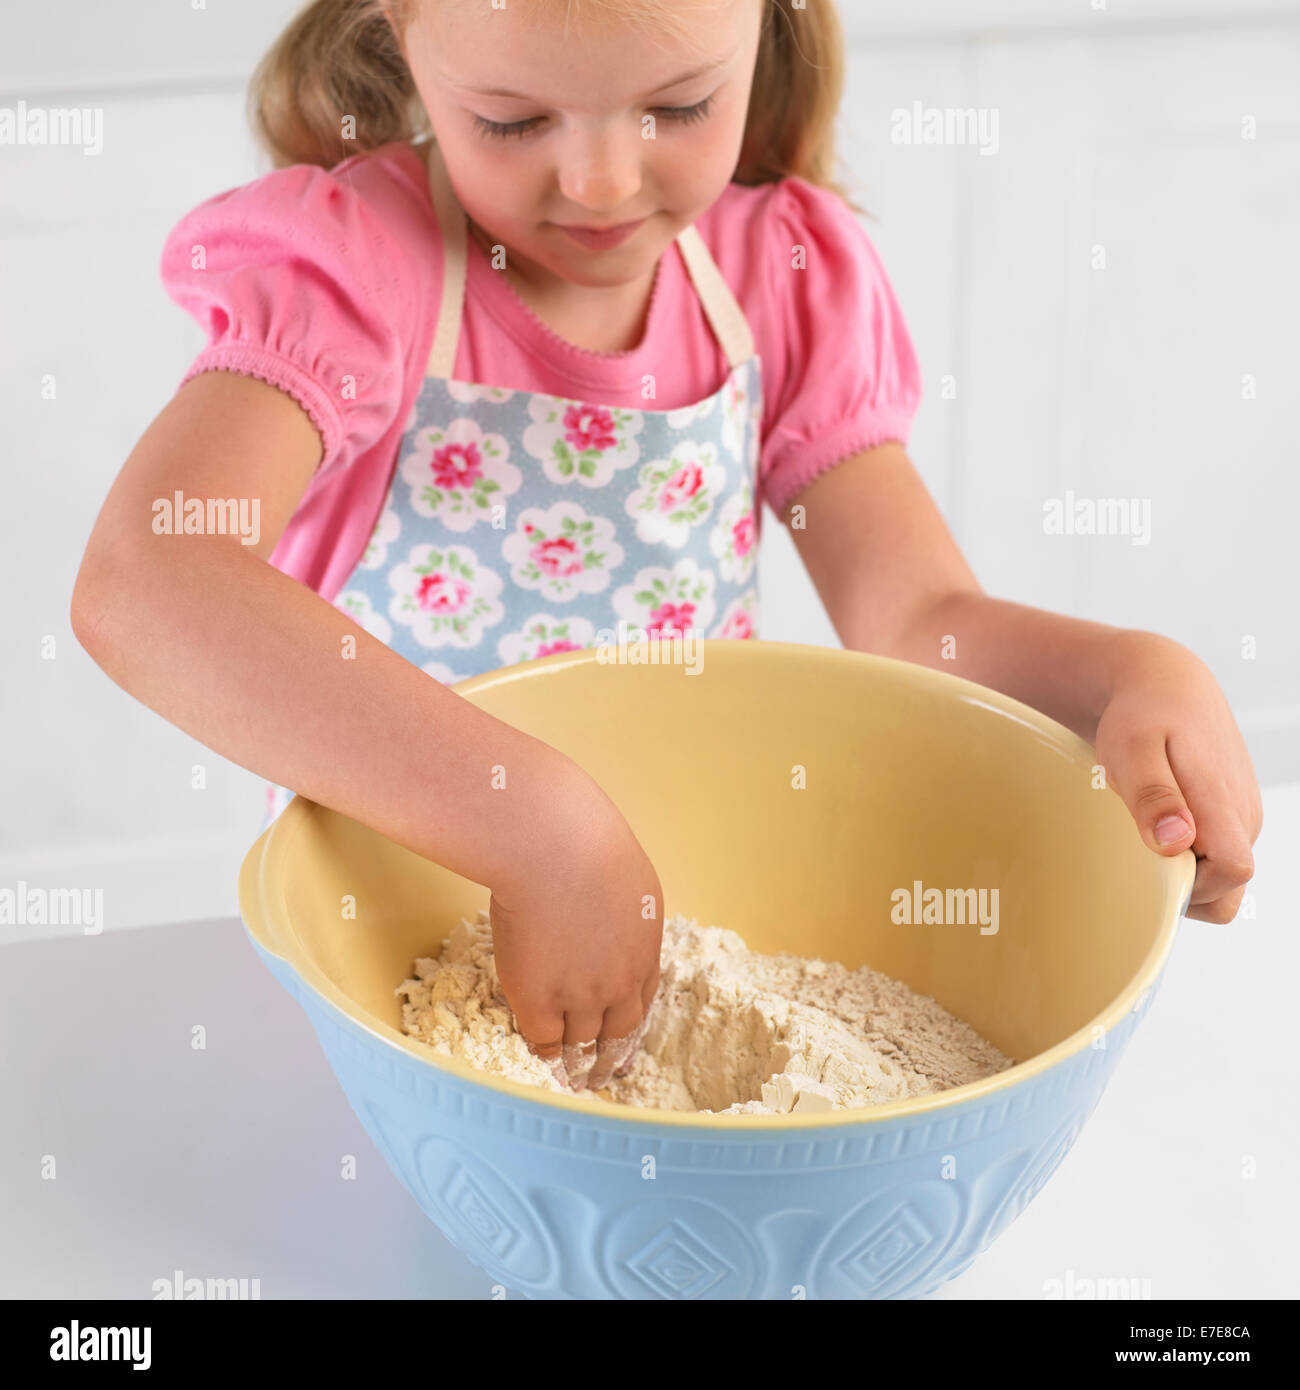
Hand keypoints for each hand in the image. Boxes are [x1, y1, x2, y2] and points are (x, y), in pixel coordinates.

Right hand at [488, 765, 662, 1090]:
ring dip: (578, 1064)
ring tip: (572, 1078)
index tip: (623, 1037)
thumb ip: (624, 911)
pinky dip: (544, 1052)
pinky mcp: (540, 1001)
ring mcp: (580, 996)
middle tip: (604, 1074)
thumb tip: (611, 918)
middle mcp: (620, 982)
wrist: (554, 850)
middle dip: (611, 1056)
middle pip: (619, 1032)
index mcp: (645, 950)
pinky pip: (544, 1041)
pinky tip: (541, 1057)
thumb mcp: (628, 879)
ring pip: (583, 1044)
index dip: (629, 1022)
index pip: (642, 1000)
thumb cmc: (586, 845)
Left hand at [1094, 632, 1262, 922]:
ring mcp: (1242, 815)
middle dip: (1182, 886)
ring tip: (1147, 825)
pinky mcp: (1232, 813)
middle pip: (1226, 889)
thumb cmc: (1142, 715)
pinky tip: (1159, 822)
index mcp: (1223, 803)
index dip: (1193, 885)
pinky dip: (1187, 853)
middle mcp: (1243, 815)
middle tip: (1139, 841)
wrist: (1165, 684)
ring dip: (1182, 869)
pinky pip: (1215, 856)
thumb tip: (1177, 843)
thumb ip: (1154, 797)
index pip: (1233, 873)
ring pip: (1220, 877)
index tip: (1152, 862)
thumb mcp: (1132, 749)